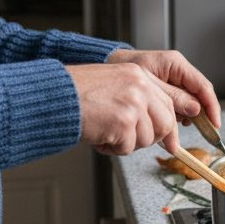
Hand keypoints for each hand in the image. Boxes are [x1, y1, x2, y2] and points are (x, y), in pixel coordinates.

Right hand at [64, 62, 178, 154]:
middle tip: (128, 138)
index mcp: (139, 74)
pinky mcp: (123, 123)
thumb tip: (163, 126)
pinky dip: (112, 149)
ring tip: (106, 132)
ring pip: (147, 139)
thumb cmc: (76, 93)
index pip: (168, 102)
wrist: (54, 96)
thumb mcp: (114, 84)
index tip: (169, 141)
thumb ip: (139, 98)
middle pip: (165, 123)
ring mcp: (133, 104)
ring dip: (127, 143)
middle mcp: (140, 87)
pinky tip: (99, 137)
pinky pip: (128, 148)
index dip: (168, 124)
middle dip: (149, 137)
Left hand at [106, 49, 221, 140]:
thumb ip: (172, 97)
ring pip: (188, 104)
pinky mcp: (166, 91)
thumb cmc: (123, 69)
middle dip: (198, 117)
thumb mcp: (149, 84)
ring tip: (172, 131)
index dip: (212, 107)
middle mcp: (178, 72)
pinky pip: (177, 106)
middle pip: (198, 98)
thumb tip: (195, 110)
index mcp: (176, 64)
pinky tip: (167, 127)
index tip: (214, 124)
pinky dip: (174, 118)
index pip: (203, 87)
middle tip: (198, 133)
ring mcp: (173, 82)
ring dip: (183, 119)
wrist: (107, 66)